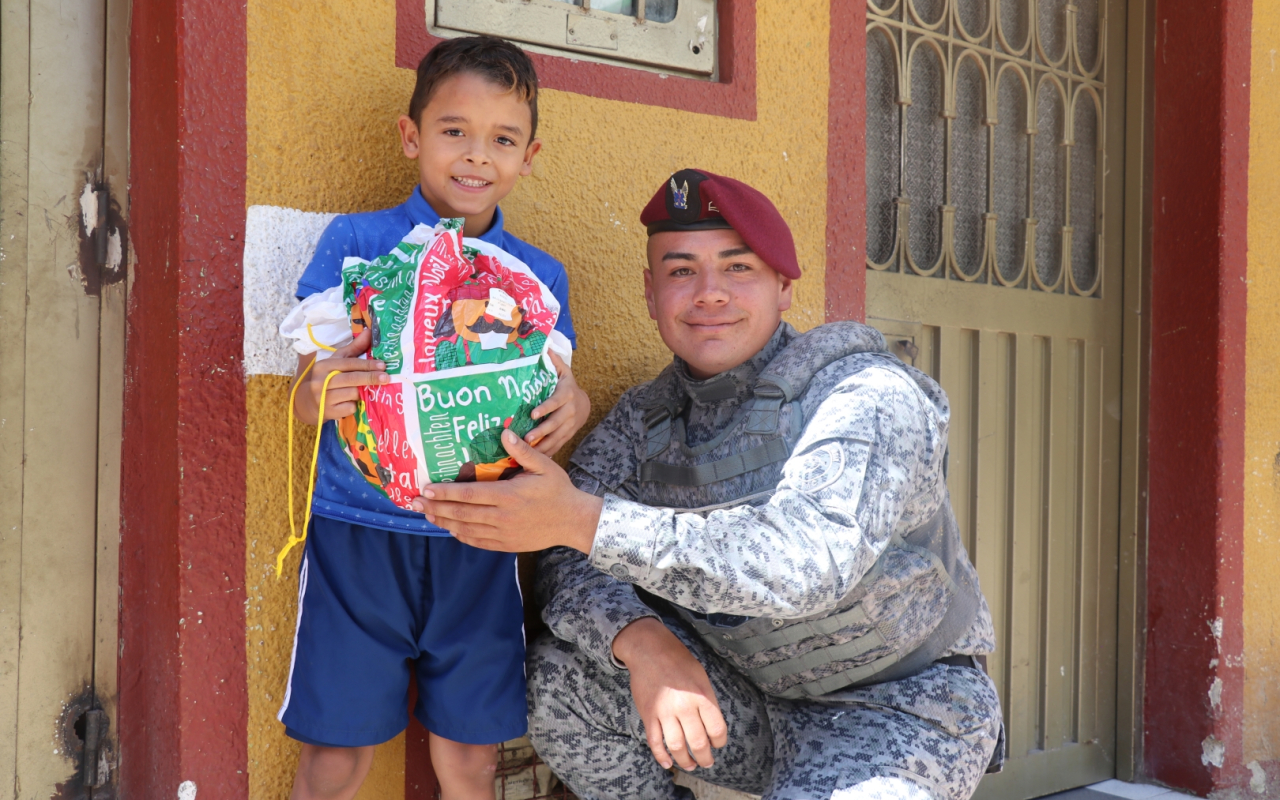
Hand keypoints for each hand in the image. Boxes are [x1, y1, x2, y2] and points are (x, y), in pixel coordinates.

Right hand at [291, 328, 389, 424]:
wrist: (307, 402)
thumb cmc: (327, 378)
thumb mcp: (336, 362)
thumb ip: (353, 348)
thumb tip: (369, 332)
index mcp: (324, 366)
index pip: (348, 363)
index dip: (366, 364)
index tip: (382, 365)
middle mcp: (321, 381)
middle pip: (351, 379)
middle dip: (371, 378)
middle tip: (386, 378)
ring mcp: (323, 398)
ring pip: (352, 393)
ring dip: (363, 392)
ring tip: (368, 390)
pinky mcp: (328, 412)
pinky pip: (350, 408)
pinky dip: (355, 405)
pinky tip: (353, 402)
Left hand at [410, 429, 601, 552]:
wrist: (573, 521)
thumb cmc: (558, 490)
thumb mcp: (545, 466)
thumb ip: (522, 451)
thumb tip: (504, 432)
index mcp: (508, 496)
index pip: (469, 495)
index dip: (445, 493)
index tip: (426, 489)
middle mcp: (502, 517)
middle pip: (460, 514)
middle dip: (434, 508)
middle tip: (413, 503)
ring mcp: (503, 533)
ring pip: (465, 529)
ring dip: (443, 522)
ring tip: (425, 515)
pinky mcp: (506, 544)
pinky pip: (477, 541)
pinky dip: (460, 535)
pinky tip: (449, 528)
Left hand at [526, 351, 590, 455]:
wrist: (584, 404)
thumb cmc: (567, 386)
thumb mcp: (564, 372)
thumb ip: (554, 362)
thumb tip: (546, 347)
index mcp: (566, 394)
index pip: (555, 402)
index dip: (545, 408)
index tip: (533, 414)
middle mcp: (570, 411)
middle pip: (556, 423)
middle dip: (542, 431)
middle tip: (527, 438)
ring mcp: (570, 425)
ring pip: (557, 437)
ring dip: (543, 445)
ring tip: (529, 451)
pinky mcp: (568, 435)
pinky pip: (558, 445)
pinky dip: (548, 452)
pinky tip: (536, 458)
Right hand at [613, 618, 727, 770]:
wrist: (649, 649)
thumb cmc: (678, 660)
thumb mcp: (701, 676)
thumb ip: (707, 700)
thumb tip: (711, 726)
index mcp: (702, 696)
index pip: (717, 730)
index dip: (719, 741)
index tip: (718, 744)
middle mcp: (684, 707)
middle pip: (698, 743)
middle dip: (705, 758)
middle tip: (707, 762)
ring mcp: (665, 712)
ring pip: (677, 747)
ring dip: (685, 761)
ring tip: (690, 765)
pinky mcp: (648, 715)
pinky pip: (655, 742)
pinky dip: (661, 756)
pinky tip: (668, 763)